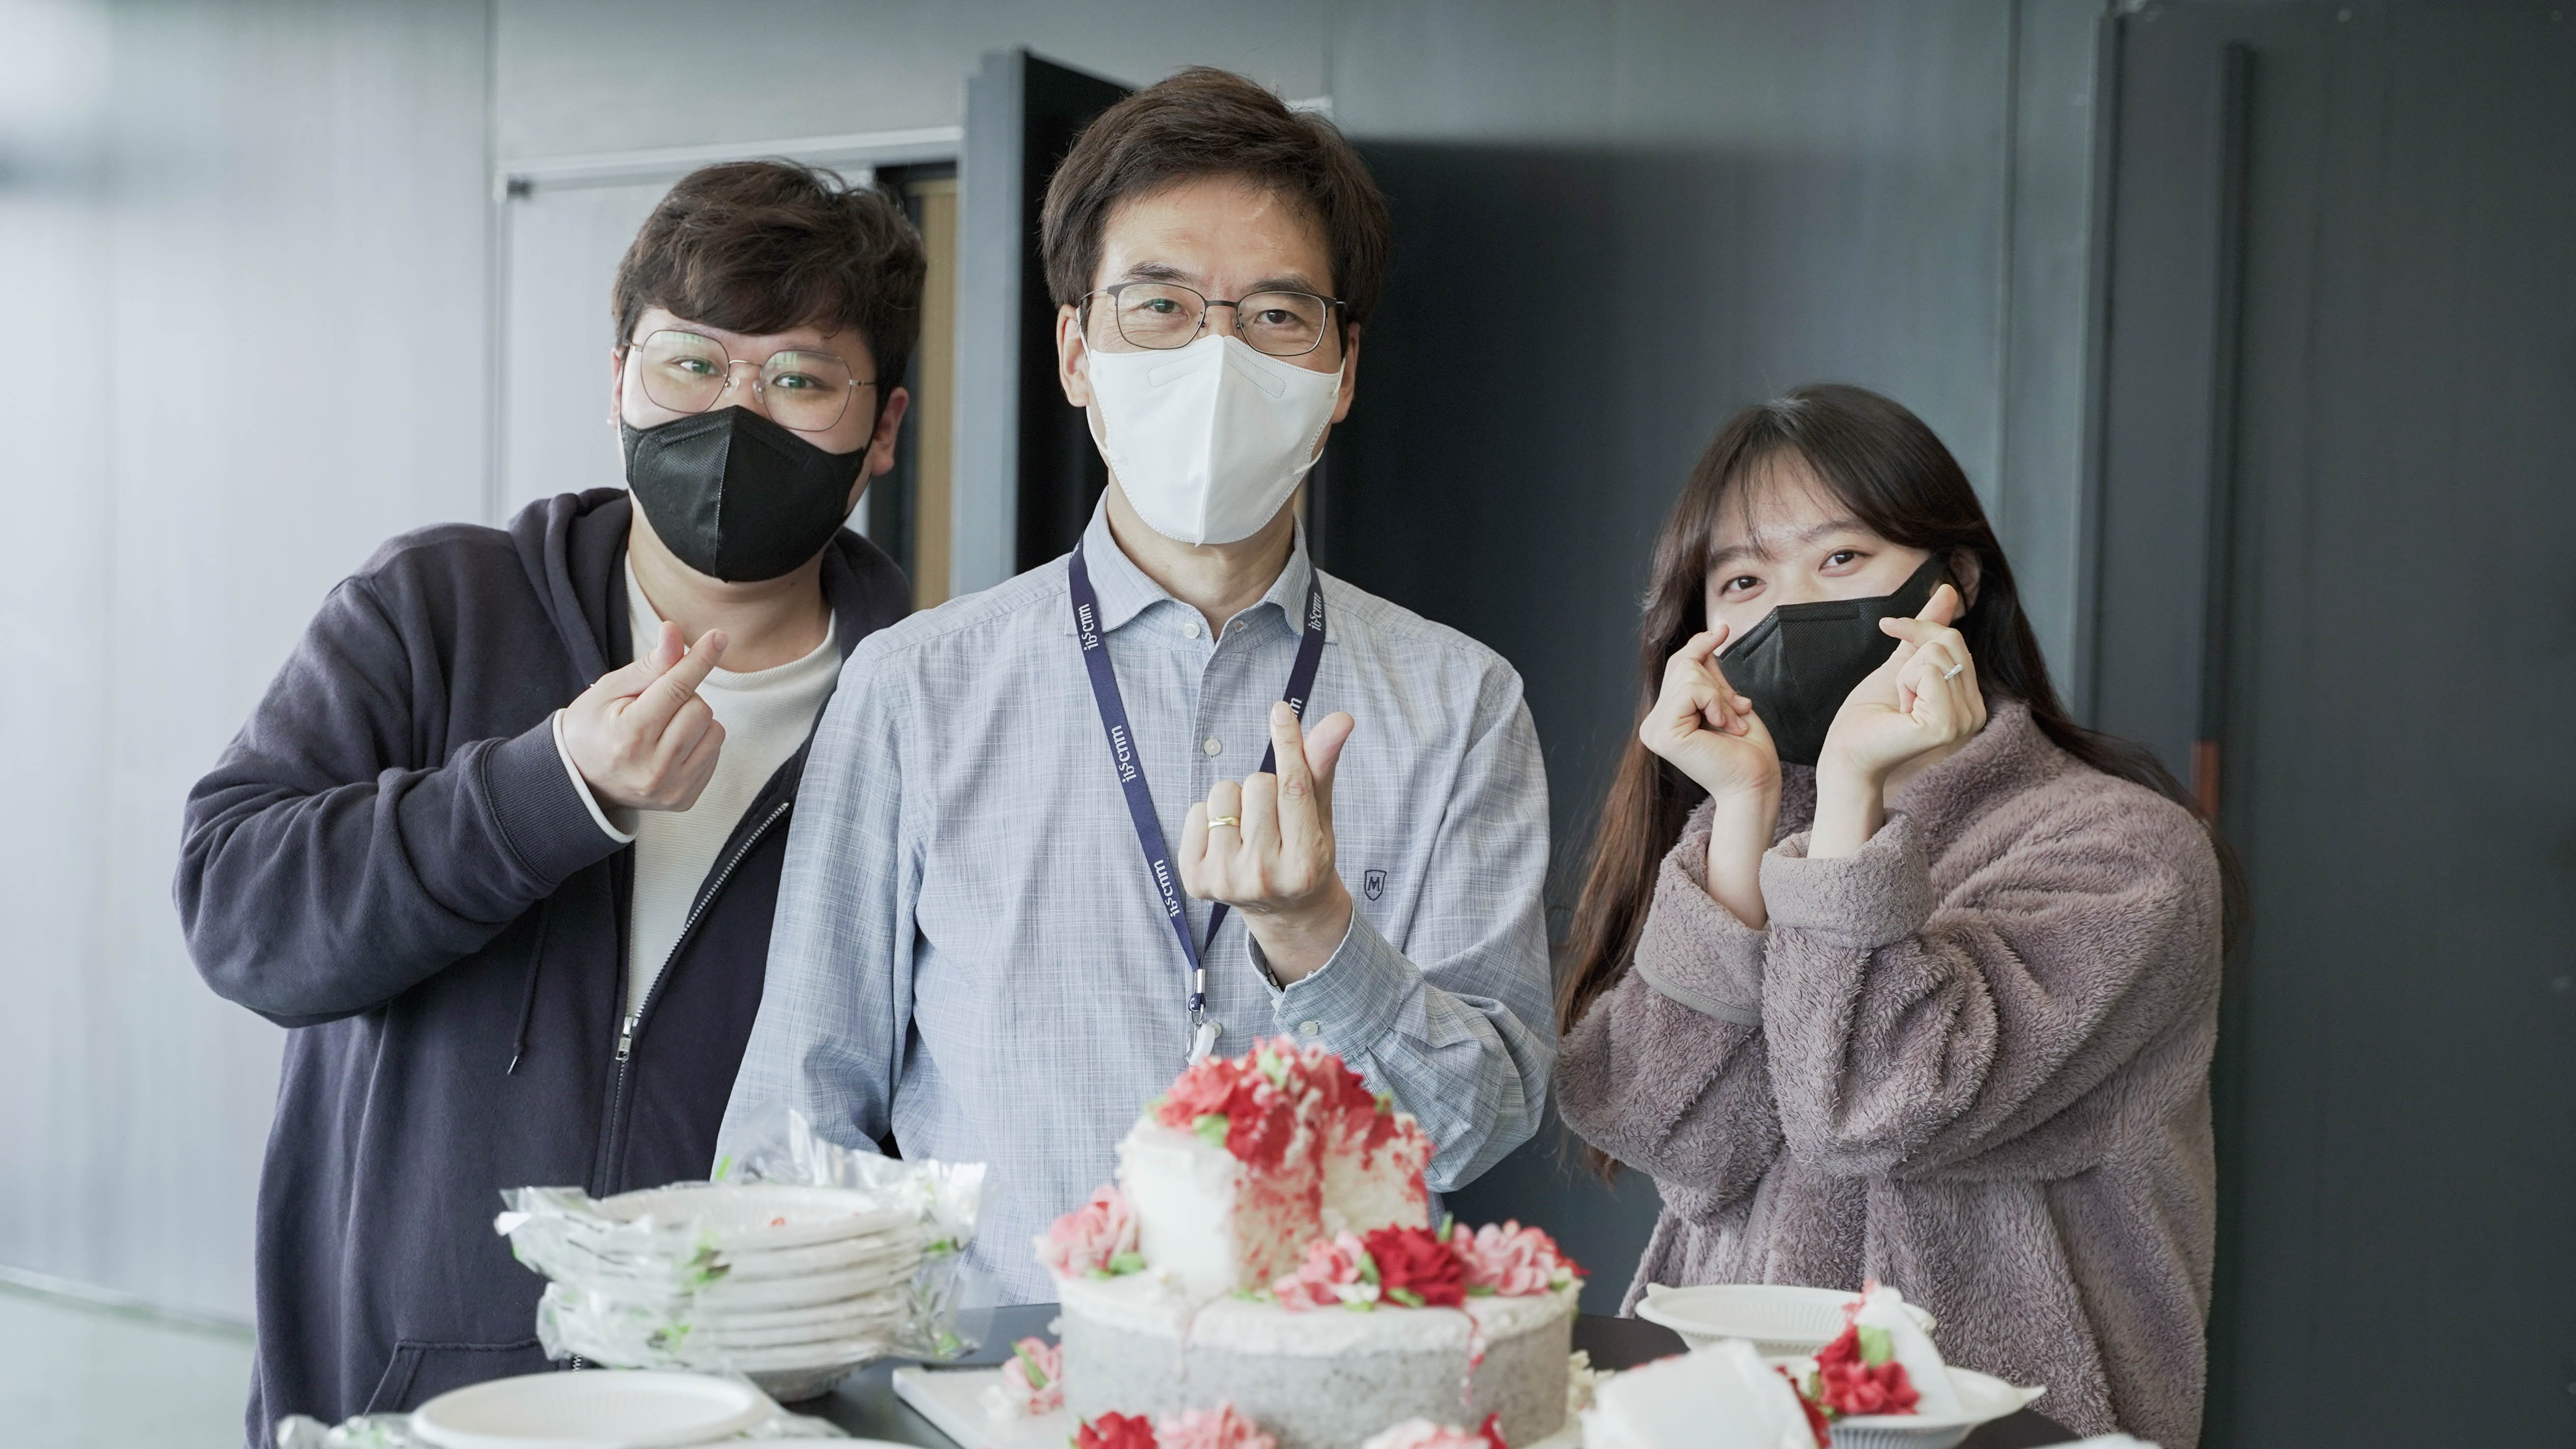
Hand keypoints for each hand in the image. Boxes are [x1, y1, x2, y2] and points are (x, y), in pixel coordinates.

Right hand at [561, 620, 728, 811]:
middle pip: (699, 708)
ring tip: (663, 727)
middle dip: (683, 697)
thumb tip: (674, 632)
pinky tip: (671, 746)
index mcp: (630, 735)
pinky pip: (714, 754)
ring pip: (714, 731)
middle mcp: (653, 768)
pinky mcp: (684, 800)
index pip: (676, 688)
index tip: (718, 637)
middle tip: (655, 706)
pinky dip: (699, 742)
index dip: (698, 659)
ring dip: (695, 720)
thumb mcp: (610, 690)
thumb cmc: (593, 727)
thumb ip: (649, 665)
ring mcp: (670, 788)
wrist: (580, 780)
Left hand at [1180, 702, 1356, 983]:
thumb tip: (1340, 718)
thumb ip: (1323, 766)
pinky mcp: (1196, 880)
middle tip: (1273, 817)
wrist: (1283, 911)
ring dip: (1236, 800)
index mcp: (1305, 862)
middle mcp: (1265, 876)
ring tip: (1249, 827)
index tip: (1280, 711)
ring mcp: (1227, 881)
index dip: (1288, 745)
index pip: (1294, 789)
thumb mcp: (1321, 814)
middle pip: (1257, 784)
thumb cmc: (1304, 852)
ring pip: (1223, 793)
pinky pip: (1196, 811)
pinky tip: (1227, 839)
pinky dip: (1210, 816)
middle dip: (1265, 788)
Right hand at [1640, 627, 1780, 802]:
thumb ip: (1711, 675)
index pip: (1677, 666)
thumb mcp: (1727, 700)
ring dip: (1720, 696)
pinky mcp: (1664, 734)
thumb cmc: (1748, 750)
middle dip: (1718, 682)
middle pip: (1682, 665)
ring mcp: (1655, 730)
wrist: (1756, 784)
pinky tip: (1723, 725)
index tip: (1722, 629)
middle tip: (1737, 711)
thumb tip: (1710, 634)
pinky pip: (1691, 690)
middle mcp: (1654, 724)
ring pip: (1688, 675)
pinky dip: (1715, 701)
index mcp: (1666, 717)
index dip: (1699, 644)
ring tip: (1732, 723)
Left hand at [1810, 584, 1984, 858]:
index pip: (1954, 639)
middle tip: (1899, 694)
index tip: (1888, 629)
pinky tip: (1900, 713)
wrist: (1847, 750)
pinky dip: (1904, 685)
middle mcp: (1976, 712)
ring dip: (1904, 675)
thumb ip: (1927, 630)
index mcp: (1969, 698)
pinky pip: (1928, 673)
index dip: (1917, 630)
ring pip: (1936, 655)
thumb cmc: (1870, 714)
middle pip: (1947, 642)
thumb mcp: (1902, 662)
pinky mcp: (1946, 726)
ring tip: (1900, 707)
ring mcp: (1965, 722)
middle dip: (1909, 659)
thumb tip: (1949, 591)